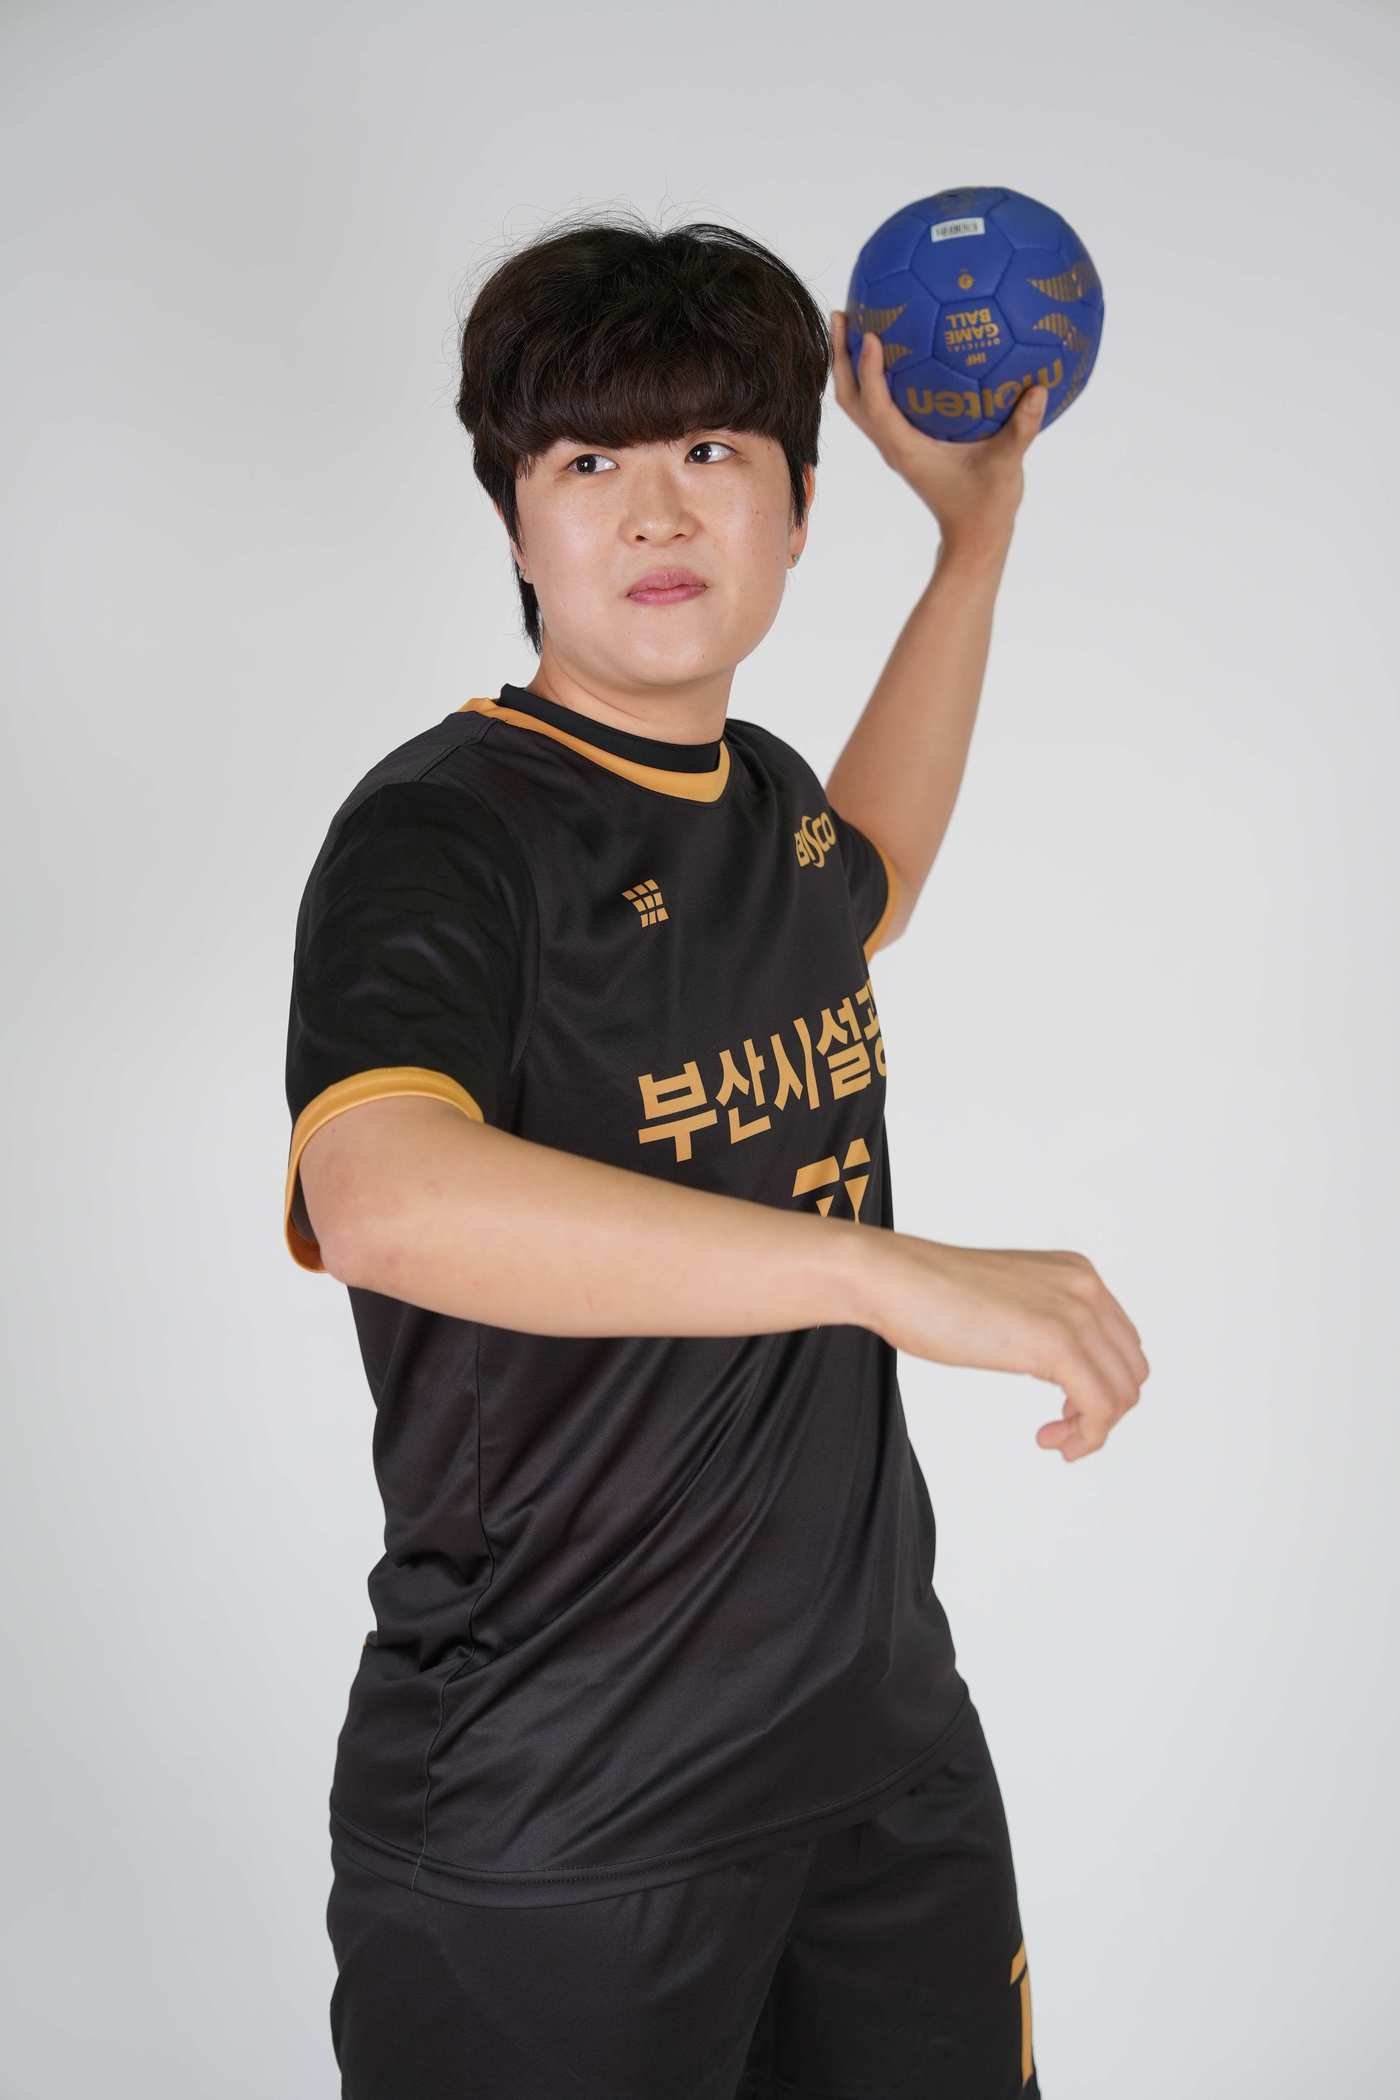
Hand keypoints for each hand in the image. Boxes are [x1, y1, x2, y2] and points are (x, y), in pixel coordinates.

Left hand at [829, 309, 1046, 548]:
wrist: (973, 536)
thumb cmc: (987, 505)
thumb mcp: (1008, 467)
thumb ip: (1022, 430)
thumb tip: (1040, 389)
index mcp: (906, 449)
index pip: (876, 407)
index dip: (868, 372)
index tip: (869, 335)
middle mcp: (892, 445)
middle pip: (851, 399)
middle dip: (841, 357)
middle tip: (844, 312)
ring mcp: (895, 445)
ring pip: (859, 402)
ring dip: (850, 365)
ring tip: (854, 320)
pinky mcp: (904, 444)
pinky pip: (880, 405)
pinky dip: (876, 375)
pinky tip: (897, 346)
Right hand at [857, 1232, 1149, 1461]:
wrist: (894, 1280)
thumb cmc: (930, 1293)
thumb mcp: (1007, 1300)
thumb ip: (1039, 1318)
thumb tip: (1055, 1360)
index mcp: (1076, 1274)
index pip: (1121, 1343)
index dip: (1101, 1385)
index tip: (1064, 1409)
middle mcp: (1085, 1288)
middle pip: (1129, 1369)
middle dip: (1102, 1410)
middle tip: (1059, 1431)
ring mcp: (1074, 1314)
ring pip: (1121, 1394)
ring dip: (1093, 1429)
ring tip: (1055, 1440)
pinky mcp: (1056, 1343)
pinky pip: (1100, 1407)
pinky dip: (1085, 1436)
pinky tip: (1050, 1441)